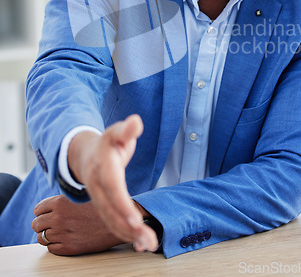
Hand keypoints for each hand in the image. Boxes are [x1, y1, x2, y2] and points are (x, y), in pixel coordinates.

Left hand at [32, 195, 122, 254]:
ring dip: (48, 235)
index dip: (43, 212)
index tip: (49, 214)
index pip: (38, 210)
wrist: (118, 221)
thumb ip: (64, 200)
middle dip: (43, 224)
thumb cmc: (101, 207)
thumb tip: (50, 206)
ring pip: (41, 238)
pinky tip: (66, 239)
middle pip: (36, 224)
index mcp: (60, 202)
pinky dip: (55, 245)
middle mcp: (58, 218)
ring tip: (60, 232)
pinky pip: (51, 249)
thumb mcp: (80, 196)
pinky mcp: (68, 248)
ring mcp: (62, 233)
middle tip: (53, 224)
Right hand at [67, 114, 157, 251]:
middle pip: (111, 209)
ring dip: (129, 235)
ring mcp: (98, 197)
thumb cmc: (109, 143)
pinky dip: (125, 234)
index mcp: (102, 165)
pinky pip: (112, 222)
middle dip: (129, 226)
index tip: (135, 219)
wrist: (87, 154)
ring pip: (111, 220)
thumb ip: (127, 129)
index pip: (112, 187)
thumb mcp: (118, 132)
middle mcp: (97, 185)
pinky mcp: (103, 206)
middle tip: (148, 239)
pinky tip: (139, 243)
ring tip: (148, 245)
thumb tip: (135, 121)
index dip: (122, 203)